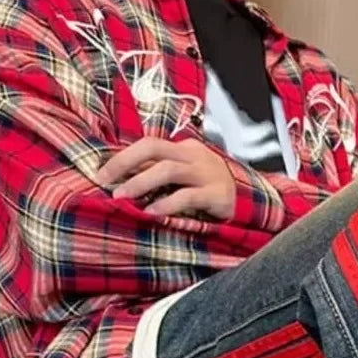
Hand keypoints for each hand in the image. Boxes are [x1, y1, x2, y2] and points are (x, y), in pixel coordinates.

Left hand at [96, 137, 234, 220]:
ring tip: (122, 197)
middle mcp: (195, 156)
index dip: (122, 156)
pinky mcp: (218, 195)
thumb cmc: (214, 193)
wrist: (256, 204)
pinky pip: (188, 196)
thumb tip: (125, 181)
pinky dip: (167, 204)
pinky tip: (152, 213)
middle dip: (124, 162)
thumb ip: (163, 174)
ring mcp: (207, 174)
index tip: (101, 173)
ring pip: (167, 169)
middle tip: (104, 180)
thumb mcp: (189, 177)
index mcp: (185, 149)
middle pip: (153, 147)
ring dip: (140, 182)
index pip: (148, 144)